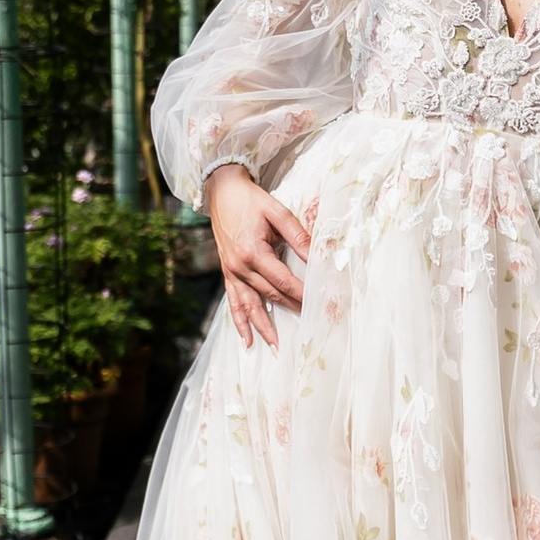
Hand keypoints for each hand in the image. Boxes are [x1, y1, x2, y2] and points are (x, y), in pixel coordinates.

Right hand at [207, 165, 310, 349]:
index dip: (301, 294)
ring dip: (262, 328)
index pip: (283, 281)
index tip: (317, 305)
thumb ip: (298, 236)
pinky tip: (246, 339)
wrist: (221, 192)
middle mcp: (240, 267)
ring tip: (275, 347)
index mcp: (253, 252)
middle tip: (308, 328)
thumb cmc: (251, 200)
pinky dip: (240, 321)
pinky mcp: (227, 272)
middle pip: (270, 295)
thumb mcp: (278, 212)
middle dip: (290, 311)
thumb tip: (317, 256)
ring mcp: (231, 272)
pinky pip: (233, 301)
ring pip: (250, 305)